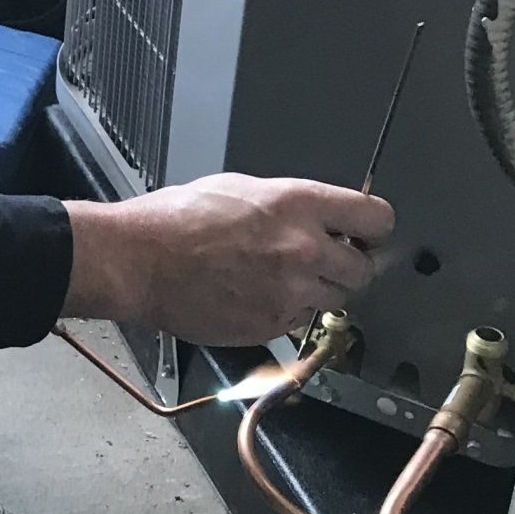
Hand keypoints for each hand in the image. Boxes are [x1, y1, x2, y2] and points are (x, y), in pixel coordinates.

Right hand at [62, 173, 394, 346]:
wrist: (139, 261)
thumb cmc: (176, 220)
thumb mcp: (241, 188)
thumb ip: (289, 205)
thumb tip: (318, 216)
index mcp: (297, 204)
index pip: (375, 219)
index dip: (372, 228)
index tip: (366, 233)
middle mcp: (303, 249)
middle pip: (363, 269)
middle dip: (346, 265)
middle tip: (321, 260)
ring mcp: (290, 292)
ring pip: (335, 300)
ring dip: (317, 292)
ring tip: (279, 279)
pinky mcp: (271, 325)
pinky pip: (300, 322)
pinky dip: (287, 313)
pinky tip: (255, 295)